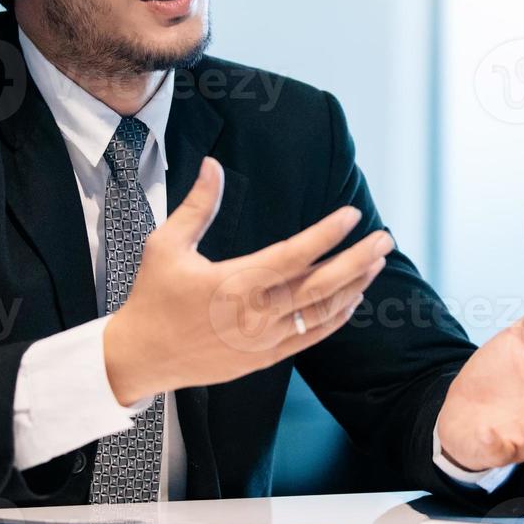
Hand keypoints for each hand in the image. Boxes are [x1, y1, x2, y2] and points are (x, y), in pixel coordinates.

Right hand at [103, 157, 391, 403]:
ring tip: (375, 263)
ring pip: (321, 313)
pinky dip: (335, 319)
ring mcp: (262, 341)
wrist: (140, 357)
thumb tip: (213, 164)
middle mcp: (254, 314)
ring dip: (353, 287)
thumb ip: (198, 206)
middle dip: (357, 260)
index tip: (351, 215)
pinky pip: (310, 338)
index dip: (326, 234)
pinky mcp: (262, 359)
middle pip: (320, 286)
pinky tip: (352, 299)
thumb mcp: (166, 245)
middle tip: (384, 238)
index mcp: (233, 283)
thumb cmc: (152, 296)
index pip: (293, 255)